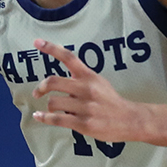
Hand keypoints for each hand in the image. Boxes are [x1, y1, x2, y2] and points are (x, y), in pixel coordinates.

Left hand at [29, 39, 151, 142]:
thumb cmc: (111, 101)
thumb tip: (60, 79)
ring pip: (53, 102)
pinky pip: (57, 119)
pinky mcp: (83, 123)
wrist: (130, 120)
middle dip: (41, 87)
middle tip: (37, 93)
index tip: (36, 42)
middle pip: (53, 81)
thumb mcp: (99, 82)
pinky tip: (38, 117)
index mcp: (89, 76)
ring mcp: (85, 107)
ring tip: (53, 110)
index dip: (51, 48)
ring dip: (49, 107)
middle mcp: (86, 89)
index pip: (68, 57)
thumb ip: (81, 78)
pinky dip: (44, 118)